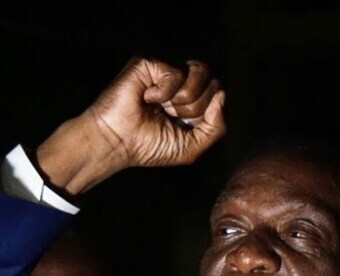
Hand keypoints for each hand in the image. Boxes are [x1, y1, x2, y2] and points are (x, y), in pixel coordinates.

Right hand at [36, 58, 226, 194]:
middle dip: (196, 109)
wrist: (118, 144)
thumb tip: (222, 96)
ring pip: (201, 73)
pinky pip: (176, 73)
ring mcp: (165, 72)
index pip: (217, 95)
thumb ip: (216, 127)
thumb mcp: (192, 146)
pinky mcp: (149, 65)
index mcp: (189, 101)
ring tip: (164, 108)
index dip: (207, 115)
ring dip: (186, 100)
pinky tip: (147, 99)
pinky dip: (164, 94)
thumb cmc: (148, 147)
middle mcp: (179, 83)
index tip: (182, 127)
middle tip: (170, 118)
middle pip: (213, 83)